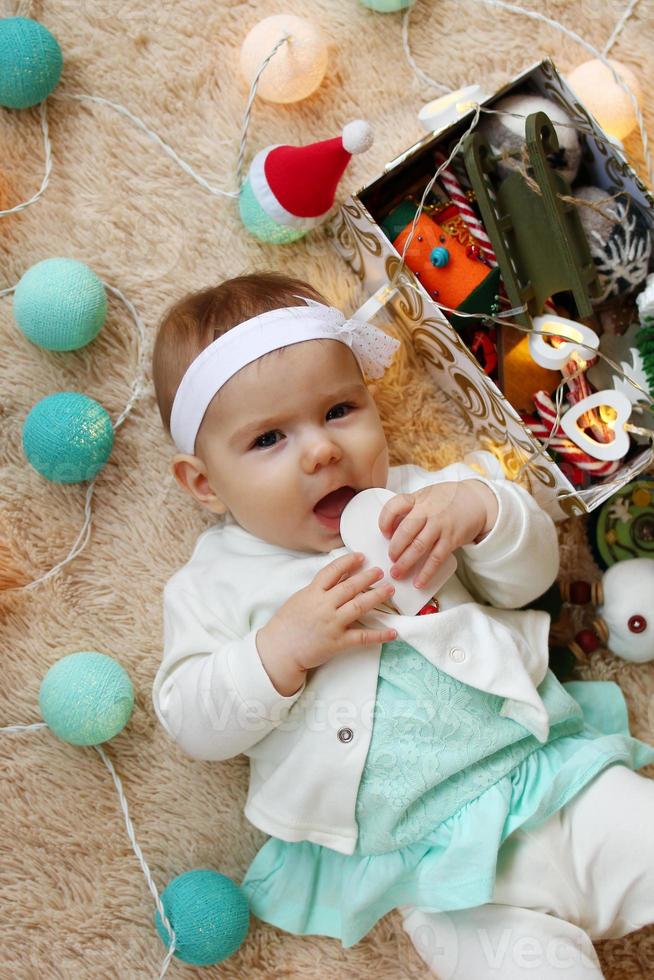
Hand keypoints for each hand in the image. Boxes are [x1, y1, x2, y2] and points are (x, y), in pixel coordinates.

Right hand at [257, 552, 398, 674]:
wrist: (278, 650)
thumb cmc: (286, 624)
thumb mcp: (299, 599)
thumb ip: (317, 589)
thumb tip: (337, 578)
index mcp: (312, 592)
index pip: (333, 571)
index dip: (348, 562)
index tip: (361, 557)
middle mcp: (324, 605)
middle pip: (350, 586)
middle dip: (368, 577)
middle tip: (381, 571)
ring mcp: (332, 624)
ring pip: (359, 606)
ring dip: (377, 597)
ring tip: (389, 590)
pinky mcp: (337, 642)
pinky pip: (362, 637)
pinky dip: (380, 635)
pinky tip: (393, 632)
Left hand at [378, 479, 498, 588]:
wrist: (477, 501)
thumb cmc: (447, 500)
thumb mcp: (426, 496)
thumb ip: (410, 509)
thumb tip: (391, 531)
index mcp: (418, 498)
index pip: (395, 506)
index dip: (385, 521)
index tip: (383, 533)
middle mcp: (428, 511)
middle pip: (405, 531)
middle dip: (394, 549)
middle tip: (390, 559)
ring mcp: (440, 525)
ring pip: (418, 546)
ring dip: (405, 563)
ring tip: (397, 573)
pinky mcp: (451, 539)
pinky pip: (436, 559)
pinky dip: (426, 573)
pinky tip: (419, 582)